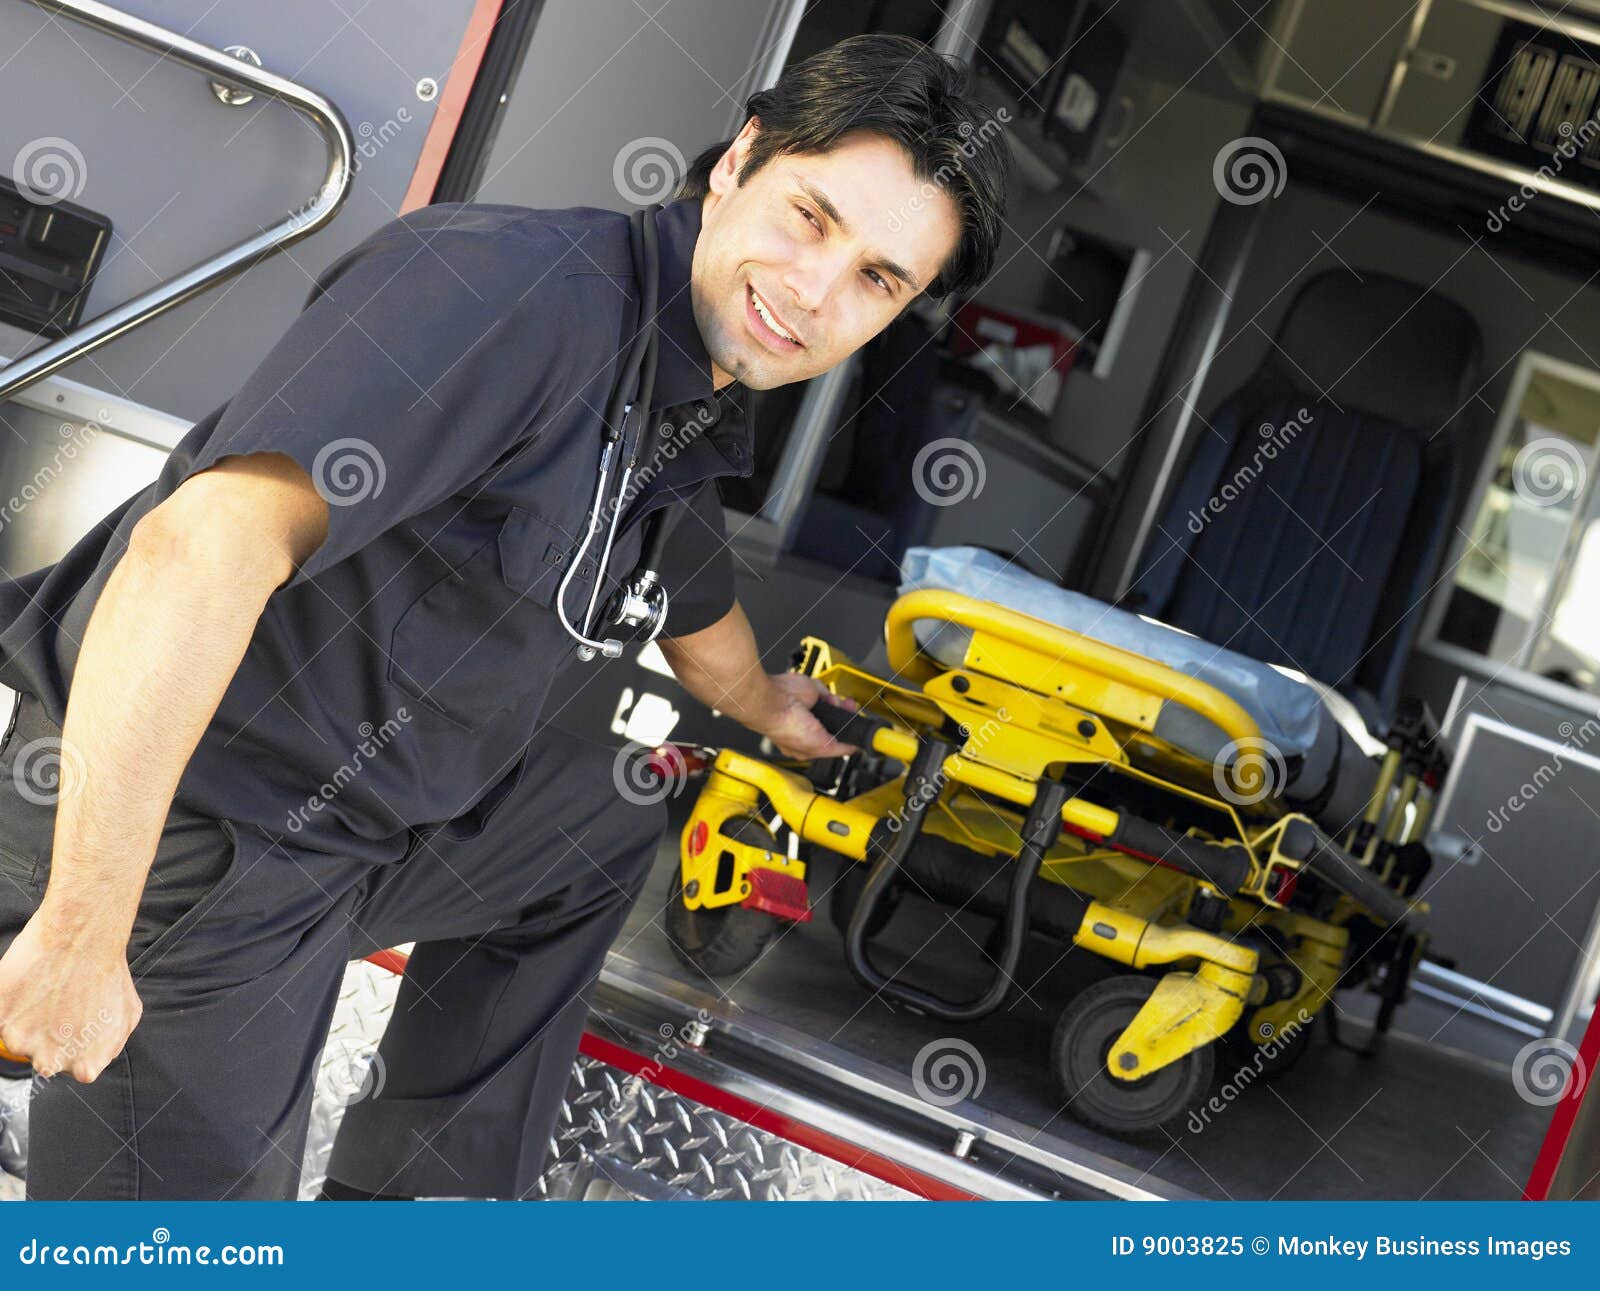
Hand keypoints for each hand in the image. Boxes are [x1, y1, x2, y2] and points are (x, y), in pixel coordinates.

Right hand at [0, 907, 141, 1081]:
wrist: (81, 936)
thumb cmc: (107, 970)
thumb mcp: (126, 1014)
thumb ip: (110, 1044)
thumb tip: (96, 1057)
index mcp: (85, 1066)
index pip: (74, 1070)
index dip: (74, 1046)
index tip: (75, 1025)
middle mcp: (51, 1060)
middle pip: (42, 1058)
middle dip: (49, 1035)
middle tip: (59, 1005)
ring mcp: (21, 1042)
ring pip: (17, 1038)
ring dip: (26, 1019)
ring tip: (46, 991)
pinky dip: (7, 1005)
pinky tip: (27, 987)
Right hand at [754, 673, 861, 759]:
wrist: (776, 702)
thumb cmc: (786, 727)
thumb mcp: (819, 746)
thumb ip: (839, 748)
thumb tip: (854, 747)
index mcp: (807, 743)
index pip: (832, 742)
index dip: (845, 737)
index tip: (856, 734)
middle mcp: (808, 726)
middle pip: (836, 722)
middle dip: (846, 718)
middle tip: (850, 713)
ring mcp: (809, 708)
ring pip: (835, 705)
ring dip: (838, 705)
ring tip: (833, 705)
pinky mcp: (810, 692)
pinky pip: (827, 691)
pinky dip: (828, 694)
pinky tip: (823, 698)